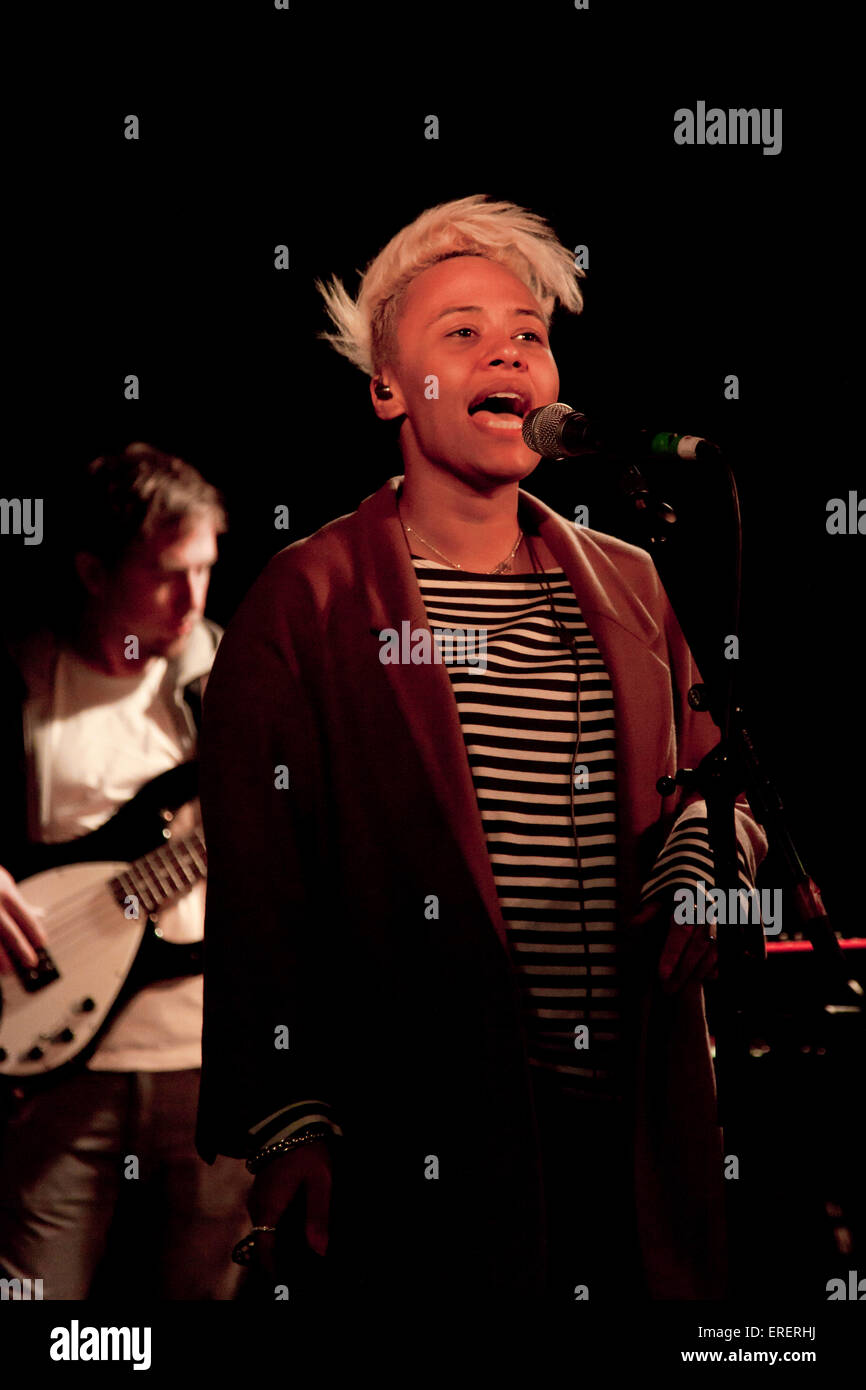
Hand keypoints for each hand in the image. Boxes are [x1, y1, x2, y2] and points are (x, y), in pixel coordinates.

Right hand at [0, 864, 47, 973]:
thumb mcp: (4, 883)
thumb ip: (19, 902)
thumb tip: (40, 914)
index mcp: (5, 893)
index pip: (25, 916)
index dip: (35, 932)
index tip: (42, 944)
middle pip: (10, 932)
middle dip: (22, 950)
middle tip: (31, 962)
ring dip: (1, 959)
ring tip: (8, 970)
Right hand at [246, 1140, 332, 1275]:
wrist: (290, 1123)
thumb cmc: (306, 1151)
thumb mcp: (320, 1182)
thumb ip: (319, 1216)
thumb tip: (320, 1250)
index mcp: (269, 1207)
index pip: (264, 1248)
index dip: (272, 1268)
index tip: (283, 1281)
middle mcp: (258, 1205)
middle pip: (263, 1241)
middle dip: (278, 1255)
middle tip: (299, 1265)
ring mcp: (257, 1197)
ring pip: (264, 1228)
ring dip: (277, 1239)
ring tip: (300, 1247)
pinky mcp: (261, 1190)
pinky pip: (265, 1216)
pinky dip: (276, 1225)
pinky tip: (294, 1225)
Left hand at [629, 896, 717, 994]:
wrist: (697, 885)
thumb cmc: (670, 898)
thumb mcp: (656, 900)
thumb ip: (647, 913)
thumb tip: (633, 924)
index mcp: (686, 903)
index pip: (680, 930)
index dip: (671, 954)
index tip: (661, 974)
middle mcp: (705, 913)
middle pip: (697, 946)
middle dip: (682, 971)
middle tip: (667, 990)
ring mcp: (718, 923)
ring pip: (712, 952)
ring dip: (696, 974)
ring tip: (678, 990)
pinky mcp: (726, 933)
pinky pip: (721, 954)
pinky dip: (711, 969)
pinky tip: (700, 981)